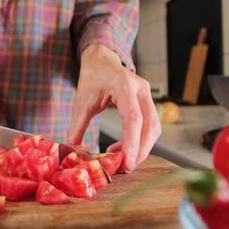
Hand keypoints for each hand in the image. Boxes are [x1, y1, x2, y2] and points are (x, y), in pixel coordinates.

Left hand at [67, 44, 160, 171]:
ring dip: (142, 147)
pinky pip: (151, 125)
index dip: (132, 143)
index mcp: (124, 86)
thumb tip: (73, 150)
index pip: (133, 118)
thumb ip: (77, 126)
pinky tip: (124, 148)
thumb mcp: (82, 102)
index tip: (127, 163)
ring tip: (122, 159)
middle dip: (141, 150)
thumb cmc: (92, 79)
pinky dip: (140, 140)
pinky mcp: (148, 101)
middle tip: (126, 167)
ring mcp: (147, 94)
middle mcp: (140, 90)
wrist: (102, 61)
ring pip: (154, 127)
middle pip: (150, 125)